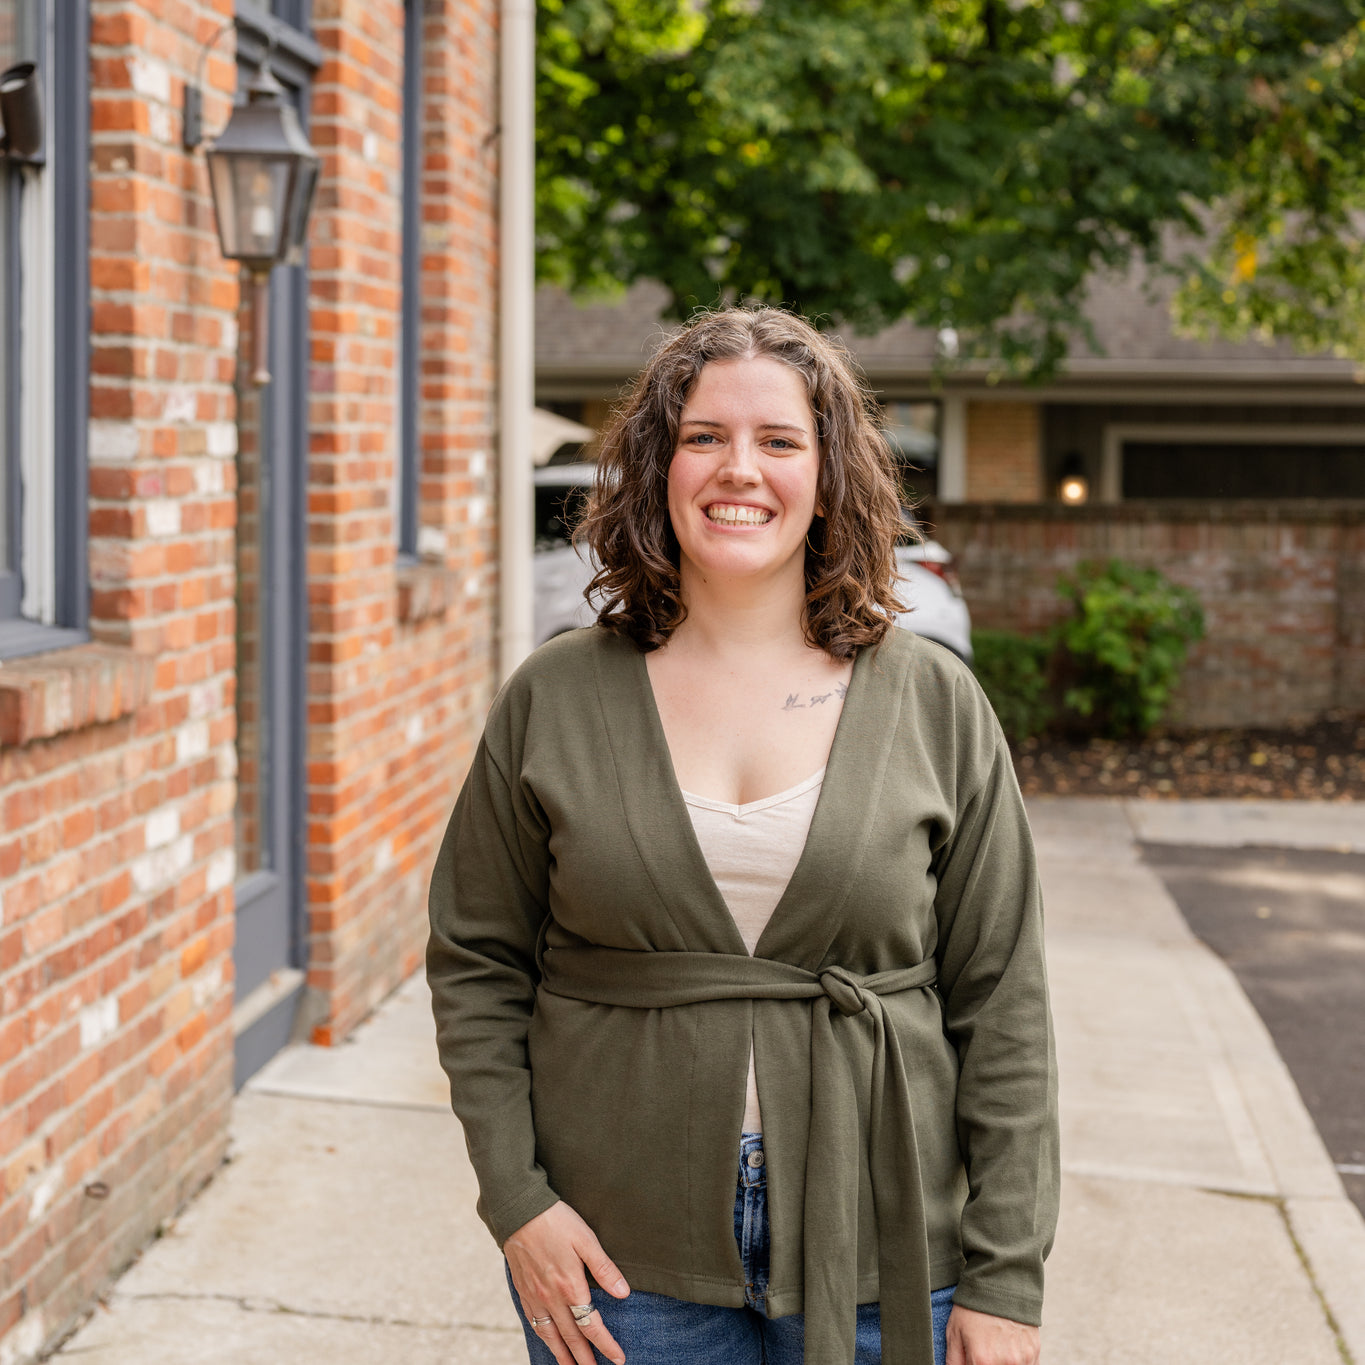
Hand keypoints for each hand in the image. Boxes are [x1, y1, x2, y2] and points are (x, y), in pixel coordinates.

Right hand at [505, 1201, 631, 1364]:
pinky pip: (534, 1322)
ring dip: (562, 1355)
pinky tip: (548, 1340)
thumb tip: (624, 1293)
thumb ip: (604, 1268)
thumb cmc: (556, 1221)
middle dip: (584, 1359)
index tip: (618, 1358)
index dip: (605, 1344)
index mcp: (570, 1286)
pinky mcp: (523, 1290)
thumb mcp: (586, 1239)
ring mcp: (535, 1296)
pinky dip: (543, 1337)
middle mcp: (551, 1297)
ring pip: (550, 1335)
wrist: (519, 1211)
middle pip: (571, 1337)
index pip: (591, 1326)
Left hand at [945, 1303, 1040, 1364]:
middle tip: (984, 1351)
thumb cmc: (974, 1307)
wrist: (1000, 1282)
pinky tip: (1007, 1349)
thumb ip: (953, 1361)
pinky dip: (1016, 1362)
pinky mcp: (1034, 1353)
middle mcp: (1005, 1363)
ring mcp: (1022, 1359)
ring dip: (1002, 1363)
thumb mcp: (954, 1332)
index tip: (972, 1359)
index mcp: (983, 1361)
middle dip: (985, 1363)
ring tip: (994, 1347)